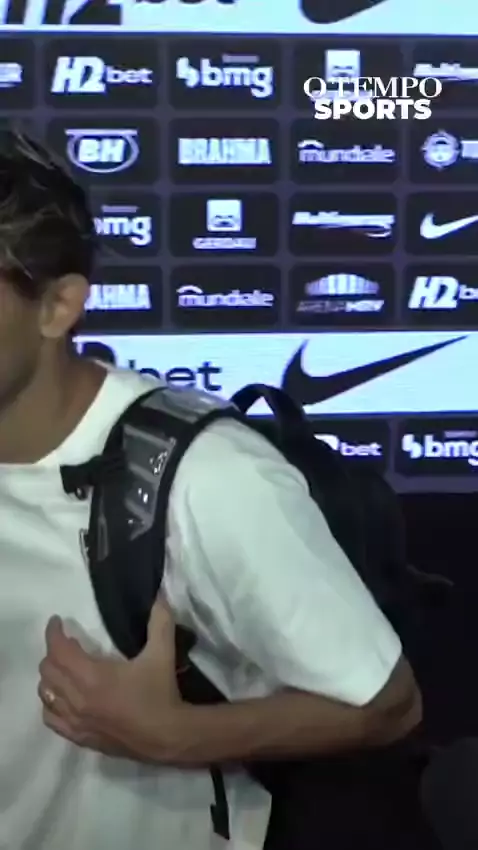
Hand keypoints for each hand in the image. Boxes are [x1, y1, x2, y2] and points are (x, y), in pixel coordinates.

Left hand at [38, 598, 183, 761]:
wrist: (167, 737)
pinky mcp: (80, 737)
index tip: (57, 621)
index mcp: (92, 676)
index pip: (59, 650)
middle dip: (53, 651)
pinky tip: (61, 698)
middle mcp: (77, 698)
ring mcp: (76, 720)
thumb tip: (160, 596)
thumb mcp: (161, 653)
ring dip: (50, 677)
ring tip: (64, 667)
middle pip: (48, 670)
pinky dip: (50, 703)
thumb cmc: (160, 693)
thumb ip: (159, 621)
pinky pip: (51, 719)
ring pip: (45, 694)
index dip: (53, 632)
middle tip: (67, 642)